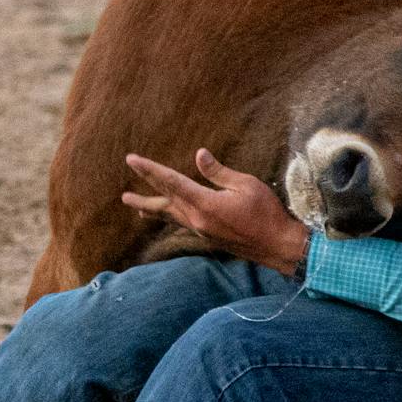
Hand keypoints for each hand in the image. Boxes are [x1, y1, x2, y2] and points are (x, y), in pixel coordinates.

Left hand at [122, 150, 309, 276]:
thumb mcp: (246, 185)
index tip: (132, 160)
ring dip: (152, 210)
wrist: (277, 246)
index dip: (150, 169)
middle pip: (164, 204)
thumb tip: (199, 155)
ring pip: (171, 217)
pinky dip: (171, 217)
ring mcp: (202, 231)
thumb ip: (219, 172)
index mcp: (205, 204)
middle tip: (123, 195)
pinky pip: (183, 223)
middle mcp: (197, 220)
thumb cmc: (267, 212)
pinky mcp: (209, 237)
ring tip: (135, 208)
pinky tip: (170, 215)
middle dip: (144, 195)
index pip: (171, 182)